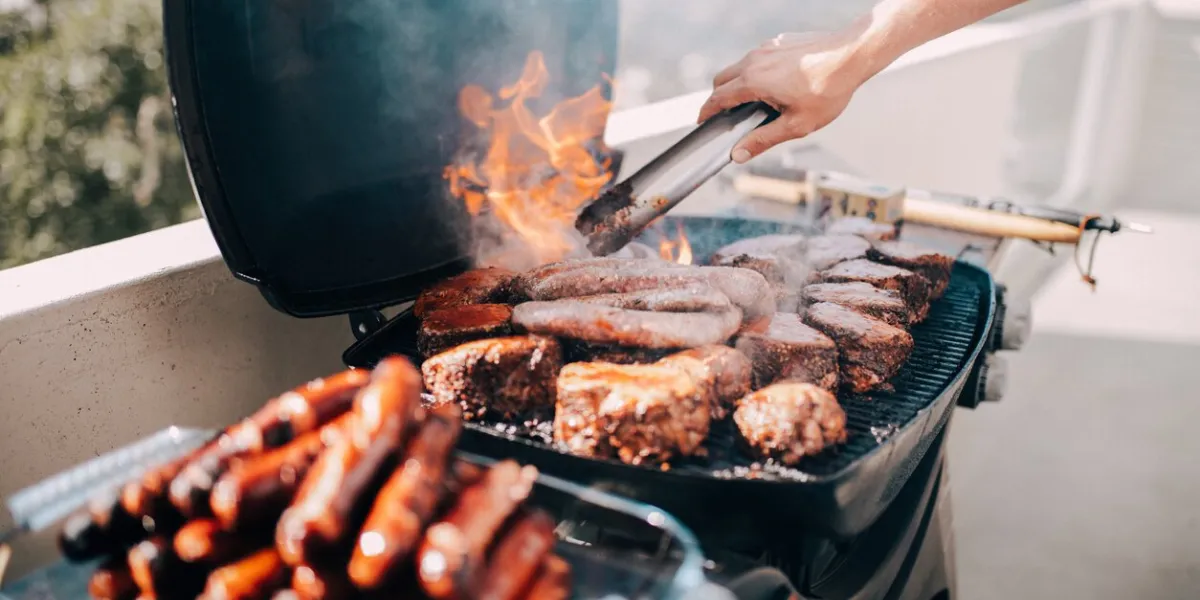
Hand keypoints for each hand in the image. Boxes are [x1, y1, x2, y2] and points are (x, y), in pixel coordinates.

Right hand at [698, 30, 870, 162]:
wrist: (852, 55)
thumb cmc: (828, 89)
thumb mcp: (796, 125)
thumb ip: (763, 139)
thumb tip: (738, 154)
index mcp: (753, 81)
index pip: (718, 97)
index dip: (706, 112)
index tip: (703, 121)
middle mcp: (755, 60)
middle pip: (722, 79)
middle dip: (718, 97)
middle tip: (725, 115)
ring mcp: (767, 47)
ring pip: (739, 66)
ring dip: (738, 83)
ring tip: (753, 102)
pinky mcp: (779, 42)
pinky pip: (757, 57)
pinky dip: (755, 72)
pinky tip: (776, 85)